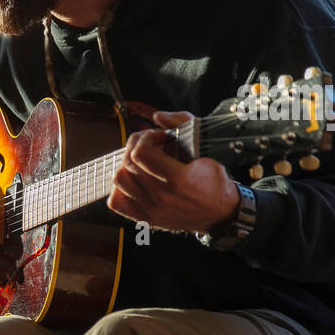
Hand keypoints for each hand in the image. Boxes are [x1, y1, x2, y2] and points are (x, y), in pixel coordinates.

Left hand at [107, 111, 239, 231]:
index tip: (159, 137)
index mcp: (179, 180)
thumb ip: (184, 125)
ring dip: (127, 165)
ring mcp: (151, 210)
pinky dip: (120, 188)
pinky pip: (116, 201)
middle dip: (137, 145)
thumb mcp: (206, 149)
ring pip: (119, 179)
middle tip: (150, 144)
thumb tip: (158, 116)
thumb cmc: (214, 182)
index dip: (147, 137)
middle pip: (129, 162)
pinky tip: (135, 180)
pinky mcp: (145, 218)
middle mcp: (162, 197)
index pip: (141, 152)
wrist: (219, 214)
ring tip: (141, 162)